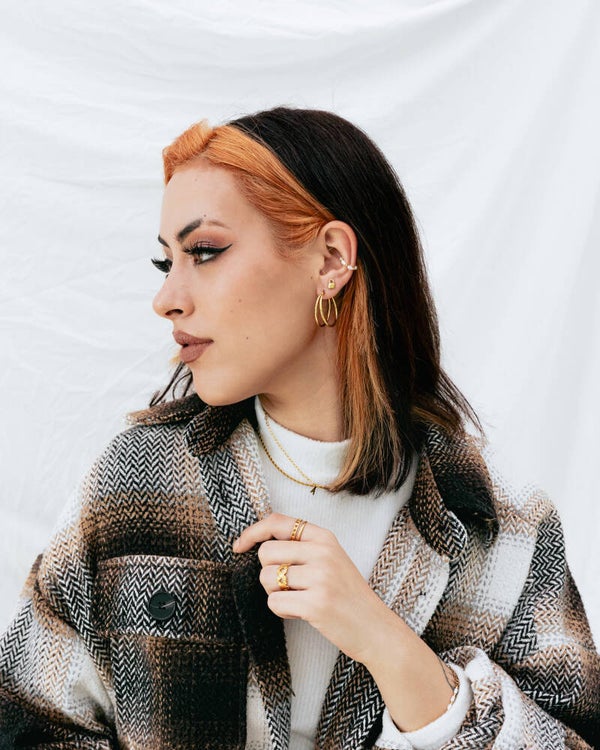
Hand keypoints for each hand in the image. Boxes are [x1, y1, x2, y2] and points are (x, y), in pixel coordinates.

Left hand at [233, 512, 390, 663]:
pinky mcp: (316, 604)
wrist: (375, 628)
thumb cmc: (346, 594)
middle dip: (268, 574)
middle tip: (289, 587)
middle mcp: (322, 552)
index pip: (276, 522)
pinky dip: (283, 612)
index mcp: (324, 537)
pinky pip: (274, 603)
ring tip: (300, 599)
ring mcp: (320, 577)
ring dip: (276, 594)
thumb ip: (301, 546)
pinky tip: (303, 613)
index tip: (239, 546)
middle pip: (265, 554)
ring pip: (267, 579)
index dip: (252, 532)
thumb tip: (258, 542)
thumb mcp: (330, 558)